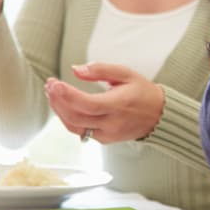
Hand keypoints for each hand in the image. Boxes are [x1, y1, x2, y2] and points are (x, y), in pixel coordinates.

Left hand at [44, 63, 164, 143]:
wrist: (159, 116)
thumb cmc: (142, 92)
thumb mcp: (126, 73)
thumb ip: (100, 70)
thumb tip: (75, 70)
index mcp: (119, 106)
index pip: (87, 104)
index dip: (67, 95)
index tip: (54, 83)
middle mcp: (112, 123)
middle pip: (75, 117)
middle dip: (58, 101)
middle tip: (50, 85)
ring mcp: (107, 134)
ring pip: (74, 127)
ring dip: (59, 111)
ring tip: (53, 94)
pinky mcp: (105, 140)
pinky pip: (81, 131)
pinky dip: (68, 118)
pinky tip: (64, 105)